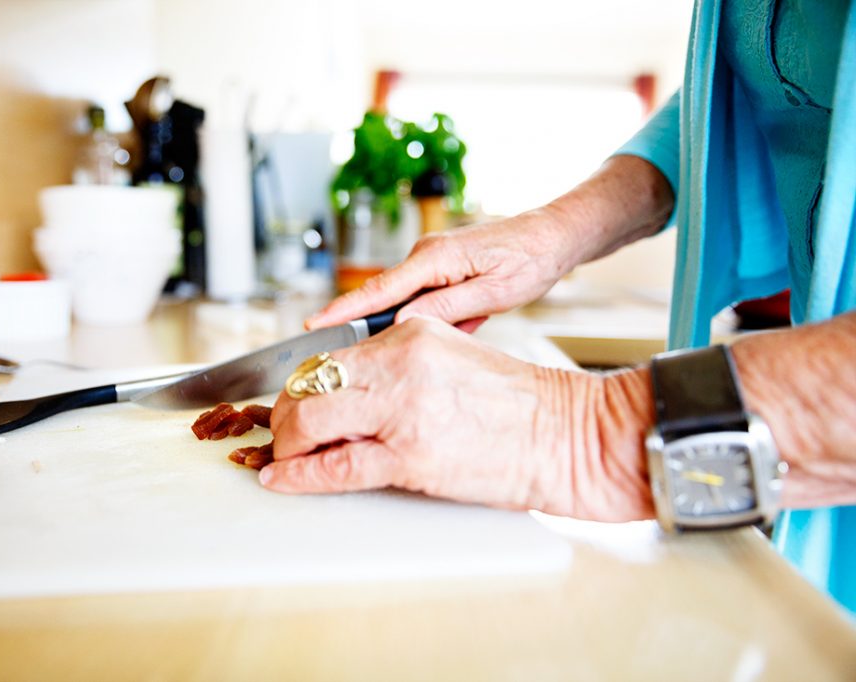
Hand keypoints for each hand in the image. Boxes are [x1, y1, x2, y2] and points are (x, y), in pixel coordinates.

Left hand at [262, 317, 654, 521]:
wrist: (568, 436)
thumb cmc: (520, 403)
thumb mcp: (454, 355)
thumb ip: (402, 360)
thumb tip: (353, 383)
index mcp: (412, 334)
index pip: (331, 355)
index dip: (302, 384)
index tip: (294, 401)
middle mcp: (401, 363)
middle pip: (310, 383)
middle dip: (285, 413)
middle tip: (282, 432)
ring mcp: (403, 410)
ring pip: (311, 419)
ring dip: (287, 442)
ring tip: (283, 457)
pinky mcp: (410, 456)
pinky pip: (335, 466)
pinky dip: (299, 475)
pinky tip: (282, 479)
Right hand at [306, 156, 673, 333]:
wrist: (555, 236)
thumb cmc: (531, 261)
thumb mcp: (493, 293)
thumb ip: (446, 309)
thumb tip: (402, 325)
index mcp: (435, 258)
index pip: (378, 289)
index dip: (343, 310)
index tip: (312, 326)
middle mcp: (427, 254)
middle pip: (383, 297)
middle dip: (365, 326)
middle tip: (350, 352)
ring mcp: (433, 259)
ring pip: (405, 301)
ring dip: (407, 325)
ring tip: (415, 342)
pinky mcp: (443, 267)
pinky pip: (424, 298)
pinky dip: (429, 318)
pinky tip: (451, 329)